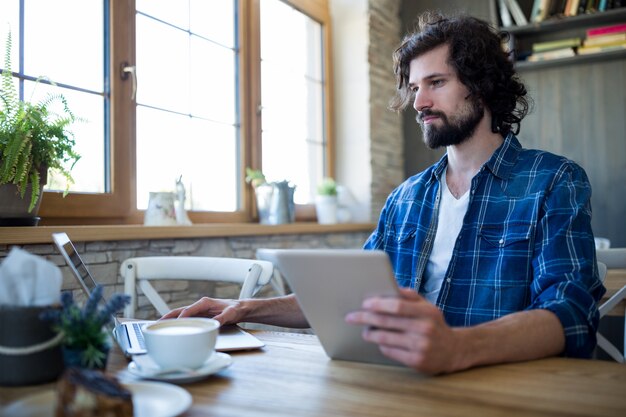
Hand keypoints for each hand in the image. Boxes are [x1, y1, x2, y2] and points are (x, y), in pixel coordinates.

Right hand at [160, 297, 243, 325]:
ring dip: (171, 320)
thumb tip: (213, 323)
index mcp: (205, 303)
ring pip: (181, 314)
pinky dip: (178, 323)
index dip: (181, 317)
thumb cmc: (235, 309)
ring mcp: (199, 311)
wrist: (240, 309)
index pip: (188, 310)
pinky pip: (186, 319)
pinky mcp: (200, 315)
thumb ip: (222, 318)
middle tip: (157, 324)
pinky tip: (173, 329)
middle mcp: (200, 305)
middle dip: (168, 317)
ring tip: (159, 327)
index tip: (174, 324)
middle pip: (180, 311)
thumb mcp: (231, 314)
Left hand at [345, 288, 462, 374]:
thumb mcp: (427, 306)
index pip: (397, 306)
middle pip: (387, 322)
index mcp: (427, 312)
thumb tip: (390, 285)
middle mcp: (424, 329)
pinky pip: (390, 351)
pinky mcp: (417, 362)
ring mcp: (420, 347)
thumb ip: (410, 296)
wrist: (454, 351)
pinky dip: (382, 345)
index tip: (364, 303)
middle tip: (351, 316)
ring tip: (364, 330)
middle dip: (365, 318)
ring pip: (385, 338)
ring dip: (370, 333)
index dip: (378, 304)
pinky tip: (379, 341)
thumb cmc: (434, 324)